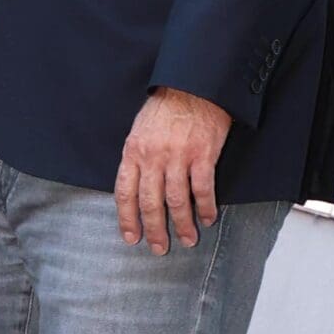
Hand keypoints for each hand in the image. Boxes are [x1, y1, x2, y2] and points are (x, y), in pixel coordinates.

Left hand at [115, 87, 233, 253]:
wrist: (193, 85)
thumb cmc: (165, 107)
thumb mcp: (140, 130)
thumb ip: (138, 158)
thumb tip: (137, 186)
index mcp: (133, 151)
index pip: (124, 192)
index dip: (127, 218)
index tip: (131, 238)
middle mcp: (153, 156)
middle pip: (150, 202)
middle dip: (154, 229)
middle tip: (159, 248)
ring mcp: (178, 156)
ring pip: (177, 201)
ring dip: (183, 224)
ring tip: (189, 240)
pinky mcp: (203, 155)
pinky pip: (203, 189)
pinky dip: (206, 207)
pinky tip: (208, 218)